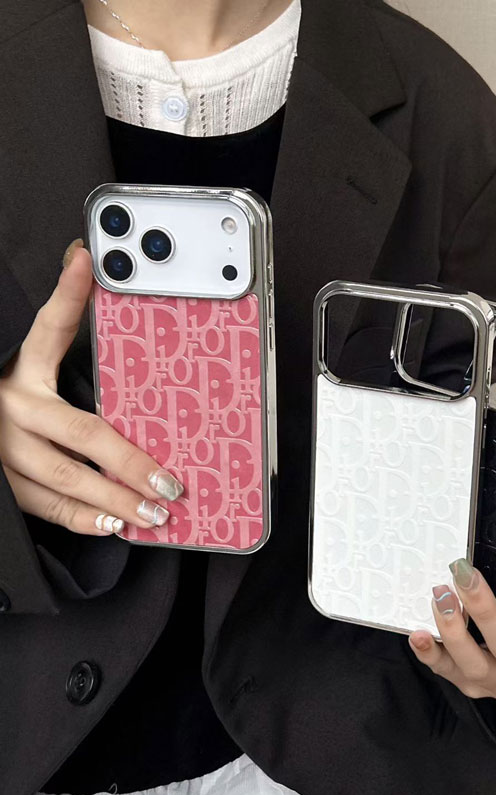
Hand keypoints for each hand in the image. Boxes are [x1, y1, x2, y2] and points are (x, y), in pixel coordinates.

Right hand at [0, 239, 183, 535]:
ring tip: (157, 512)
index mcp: (22, 371)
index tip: (88, 261)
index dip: (68, 295)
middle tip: (171, 483)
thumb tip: (82, 260)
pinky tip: (116, 524)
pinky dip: (85, 520)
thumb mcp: (35, 362)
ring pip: (67, 480)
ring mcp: (6, 452)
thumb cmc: (17, 396)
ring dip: (116, 500)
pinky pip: (48, 509)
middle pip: (81, 434)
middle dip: (131, 462)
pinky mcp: (3, 486)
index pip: (49, 328)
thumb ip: (62, 325)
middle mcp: (13, 410)